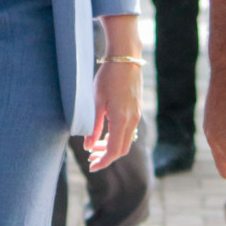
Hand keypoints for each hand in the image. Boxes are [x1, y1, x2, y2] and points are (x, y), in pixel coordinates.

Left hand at [85, 57, 142, 171]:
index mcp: (121, 120)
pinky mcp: (136, 109)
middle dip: (106, 156)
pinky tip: (105, 134)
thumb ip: (93, 126)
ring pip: (126, 141)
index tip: (92, 166)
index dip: (103, 161)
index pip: (114, 151)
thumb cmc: (108, 78)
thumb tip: (88, 146)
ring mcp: (136, 115)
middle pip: (122, 149)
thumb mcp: (96, 102)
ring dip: (111, 147)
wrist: (126, 59)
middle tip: (91, 158)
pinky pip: (128, 131)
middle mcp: (132, 120)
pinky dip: (117, 137)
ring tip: (95, 146)